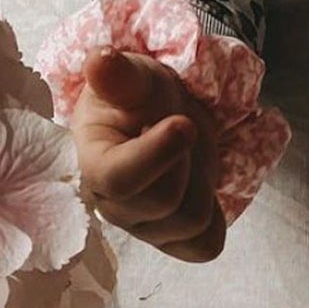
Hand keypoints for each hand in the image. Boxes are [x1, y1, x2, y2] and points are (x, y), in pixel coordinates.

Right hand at [70, 48, 225, 262]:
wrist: (161, 120)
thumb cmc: (139, 98)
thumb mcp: (133, 77)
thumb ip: (119, 75)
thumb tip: (102, 61)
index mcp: (92, 164)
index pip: (120, 179)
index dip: (156, 155)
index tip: (184, 124)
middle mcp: (112, 208)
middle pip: (166, 203)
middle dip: (186, 162)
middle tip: (183, 132)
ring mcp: (144, 231)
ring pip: (192, 222)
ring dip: (203, 184)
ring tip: (189, 157)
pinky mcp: (174, 244)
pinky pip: (206, 246)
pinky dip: (215, 218)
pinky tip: (199, 189)